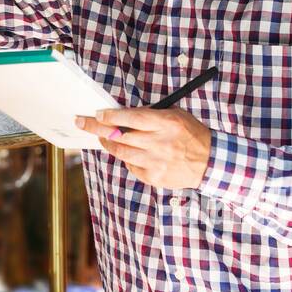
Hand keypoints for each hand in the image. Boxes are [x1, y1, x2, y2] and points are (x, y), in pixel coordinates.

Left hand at [74, 107, 211, 188]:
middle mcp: (160, 143)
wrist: (210, 163)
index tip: (97, 114)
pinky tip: (130, 153)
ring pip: (121, 153)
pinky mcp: (154, 177)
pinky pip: (131, 166)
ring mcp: (156, 162)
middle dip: (97, 128)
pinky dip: (126, 159)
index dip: (111, 116)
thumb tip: (123, 114)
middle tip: (82, 122)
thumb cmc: (191, 135)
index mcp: (166, 123)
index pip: (132, 118)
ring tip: (102, 137)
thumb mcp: (176, 116)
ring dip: (108, 144)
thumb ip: (152, 114)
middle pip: (120, 136)